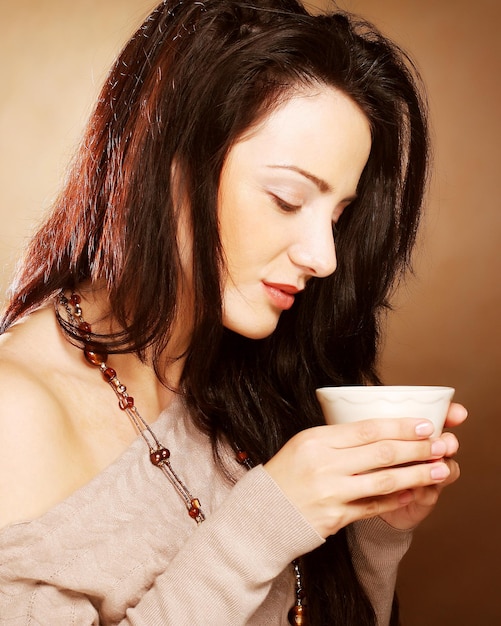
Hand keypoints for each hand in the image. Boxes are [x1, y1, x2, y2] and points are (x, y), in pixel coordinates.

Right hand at [264, 413, 459, 538]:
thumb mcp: (305, 444)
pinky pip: (373, 506)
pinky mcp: (335, 518)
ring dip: (416, 474)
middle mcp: (324, 465)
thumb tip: (381, 431)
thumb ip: (338, 438)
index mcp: (315, 440)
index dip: (400, 426)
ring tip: (438, 469)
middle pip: (380, 453)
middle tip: (441, 444)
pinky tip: (413, 493)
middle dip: (416, 448)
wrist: (261, 513)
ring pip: (384, 480)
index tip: (425, 424)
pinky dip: (396, 499)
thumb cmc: (286, 474)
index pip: (366, 429)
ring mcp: (330, 493)